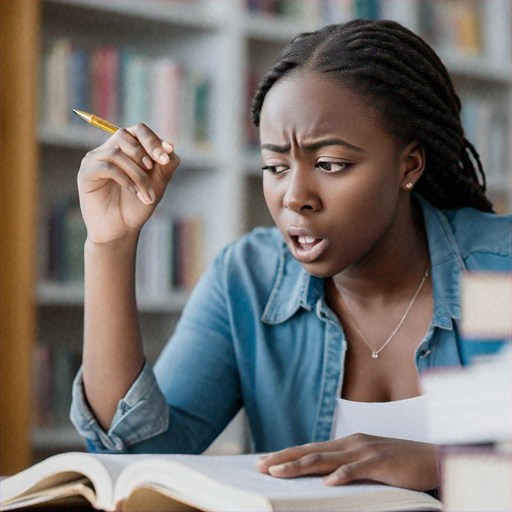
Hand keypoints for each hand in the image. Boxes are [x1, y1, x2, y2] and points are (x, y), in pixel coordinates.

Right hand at [77, 124, 179, 244]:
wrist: (122, 230)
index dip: (154, 141)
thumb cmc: (138, 205)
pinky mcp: (86, 172)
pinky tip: (134, 193)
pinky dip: (125, 179)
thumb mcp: (158, 183)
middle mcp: (109, 149)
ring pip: (117, 153)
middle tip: (153, 171)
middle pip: (125, 135)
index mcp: (127, 148)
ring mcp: (95, 159)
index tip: (165, 159)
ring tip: (146, 194)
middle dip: (145, 153)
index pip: (139, 131)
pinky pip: (107, 167)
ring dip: (137, 173)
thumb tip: (169, 144)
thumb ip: (166, 164)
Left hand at [255, 434, 439, 490]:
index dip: (287, 454)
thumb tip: (323, 479)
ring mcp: (365, 451)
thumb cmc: (400, 464)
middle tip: (259, 466)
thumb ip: (347, 467)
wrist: (433, 458)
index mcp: (347, 444)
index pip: (310, 448)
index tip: (265, 461)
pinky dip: (341, 476)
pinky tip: (328, 484)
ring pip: (326, 459)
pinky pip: (357, 469)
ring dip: (300, 465)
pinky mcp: (381, 462)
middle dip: (283, 458)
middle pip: (311, 451)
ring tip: (278, 473)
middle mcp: (351, 443)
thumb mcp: (368, 464)